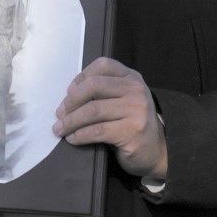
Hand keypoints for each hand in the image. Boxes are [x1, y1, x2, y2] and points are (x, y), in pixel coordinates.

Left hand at [53, 57, 166, 177]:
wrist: (157, 150)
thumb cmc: (133, 123)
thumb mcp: (124, 99)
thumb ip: (104, 91)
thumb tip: (70, 94)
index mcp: (132, 77)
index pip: (102, 65)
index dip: (81, 77)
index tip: (68, 92)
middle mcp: (135, 90)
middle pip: (93, 86)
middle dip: (71, 101)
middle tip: (60, 113)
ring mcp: (136, 110)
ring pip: (92, 110)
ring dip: (71, 120)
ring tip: (60, 128)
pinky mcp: (132, 131)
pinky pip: (97, 130)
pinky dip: (80, 134)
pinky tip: (73, 138)